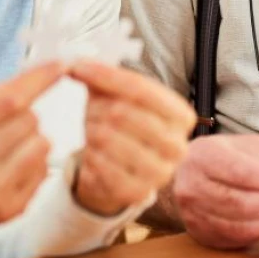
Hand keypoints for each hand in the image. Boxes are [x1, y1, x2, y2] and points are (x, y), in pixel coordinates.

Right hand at [0, 64, 62, 239]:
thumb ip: (11, 87)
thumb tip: (53, 65)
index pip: (9, 101)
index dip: (39, 80)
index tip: (61, 65)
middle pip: (28, 121)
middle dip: (28, 116)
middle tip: (12, 125)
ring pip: (41, 145)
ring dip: (36, 138)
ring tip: (15, 146)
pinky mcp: (8, 210)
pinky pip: (44, 170)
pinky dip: (38, 162)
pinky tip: (17, 167)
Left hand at [69, 63, 195, 215]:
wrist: (121, 168)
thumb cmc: (123, 125)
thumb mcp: (119, 95)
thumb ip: (103, 76)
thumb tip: (77, 64)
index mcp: (181, 115)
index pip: (140, 88)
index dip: (107, 76)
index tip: (80, 68)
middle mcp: (178, 145)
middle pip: (123, 113)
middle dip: (97, 107)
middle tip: (90, 110)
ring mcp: (160, 173)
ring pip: (108, 139)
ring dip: (91, 131)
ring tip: (93, 130)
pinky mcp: (138, 193)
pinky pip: (101, 166)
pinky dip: (90, 156)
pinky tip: (93, 152)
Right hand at [172, 135, 258, 248]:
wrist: (182, 175)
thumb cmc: (219, 157)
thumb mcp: (244, 145)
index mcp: (203, 156)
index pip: (244, 172)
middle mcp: (194, 187)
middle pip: (245, 203)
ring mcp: (196, 215)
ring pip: (245, 226)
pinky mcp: (204, 235)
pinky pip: (242, 238)